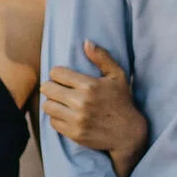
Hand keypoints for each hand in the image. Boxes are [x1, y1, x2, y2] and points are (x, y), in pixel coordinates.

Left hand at [43, 43, 148, 176]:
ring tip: (60, 102)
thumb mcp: (117, 76)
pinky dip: (57, 118)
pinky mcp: (74, 134)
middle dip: (51, 86)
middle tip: (58, 88)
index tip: (63, 77)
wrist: (128, 134)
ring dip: (52, 102)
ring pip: (47, 106)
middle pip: (47, 89)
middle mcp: (81, 102)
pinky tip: (66, 115)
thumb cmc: (122, 101)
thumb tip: (86, 42)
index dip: (57, 73)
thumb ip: (102, 57)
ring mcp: (76, 120)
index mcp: (89, 85)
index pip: (56, 73)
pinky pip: (53, 122)